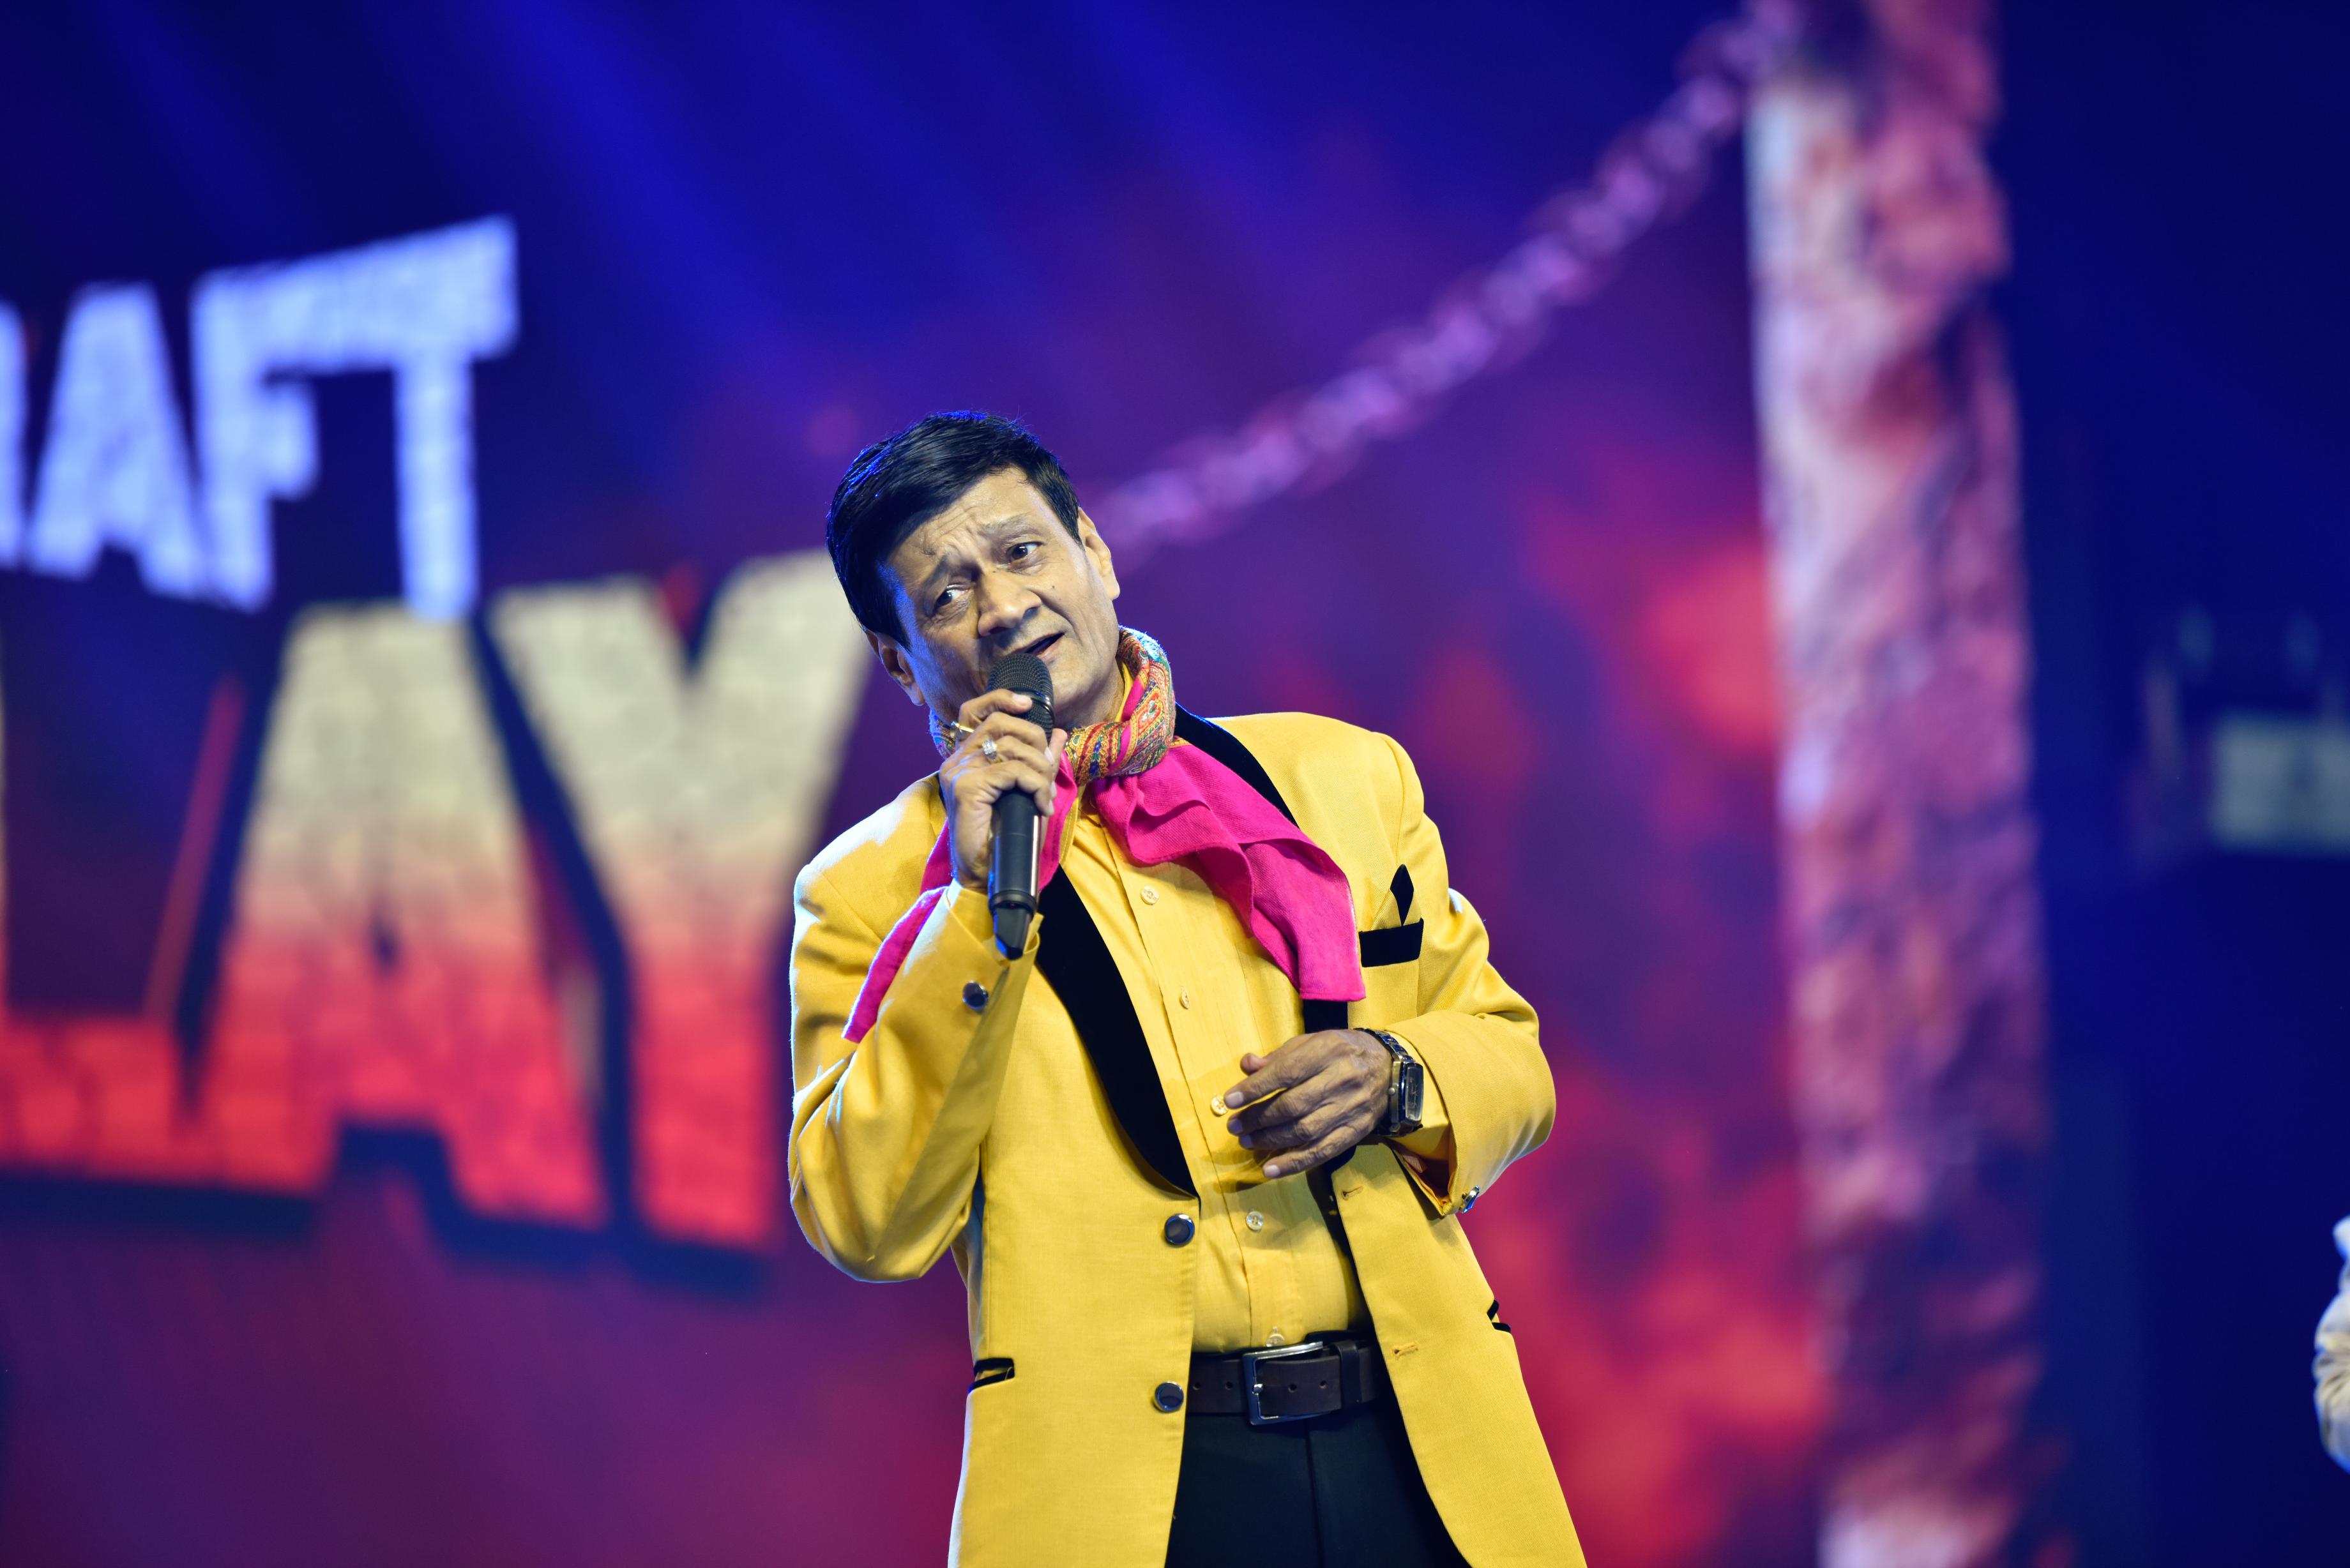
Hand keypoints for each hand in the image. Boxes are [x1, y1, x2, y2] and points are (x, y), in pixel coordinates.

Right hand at [937, 690, 1065, 891]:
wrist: (987, 872)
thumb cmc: (1005, 835)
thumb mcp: (1029, 790)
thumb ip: (1040, 761)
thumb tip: (1059, 732)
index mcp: (965, 757)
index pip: (974, 710)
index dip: (1001, 699)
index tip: (1028, 704)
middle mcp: (956, 760)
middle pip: (999, 722)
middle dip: (1034, 738)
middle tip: (1048, 768)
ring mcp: (958, 772)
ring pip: (1011, 747)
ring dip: (1040, 769)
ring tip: (1045, 795)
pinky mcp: (967, 787)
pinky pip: (1013, 771)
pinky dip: (1036, 785)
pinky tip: (1041, 805)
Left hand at [1222, 1029, 1390, 1180]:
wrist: (1389, 1070)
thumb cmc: (1341, 1052)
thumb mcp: (1311, 1043)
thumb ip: (1279, 1056)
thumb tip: (1247, 1066)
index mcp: (1328, 1051)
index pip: (1286, 1072)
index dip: (1255, 1089)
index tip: (1230, 1101)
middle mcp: (1341, 1080)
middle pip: (1294, 1104)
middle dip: (1259, 1117)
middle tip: (1234, 1126)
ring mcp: (1350, 1108)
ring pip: (1305, 1130)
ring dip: (1271, 1140)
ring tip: (1246, 1142)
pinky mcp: (1355, 1132)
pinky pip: (1323, 1151)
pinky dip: (1295, 1163)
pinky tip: (1271, 1169)